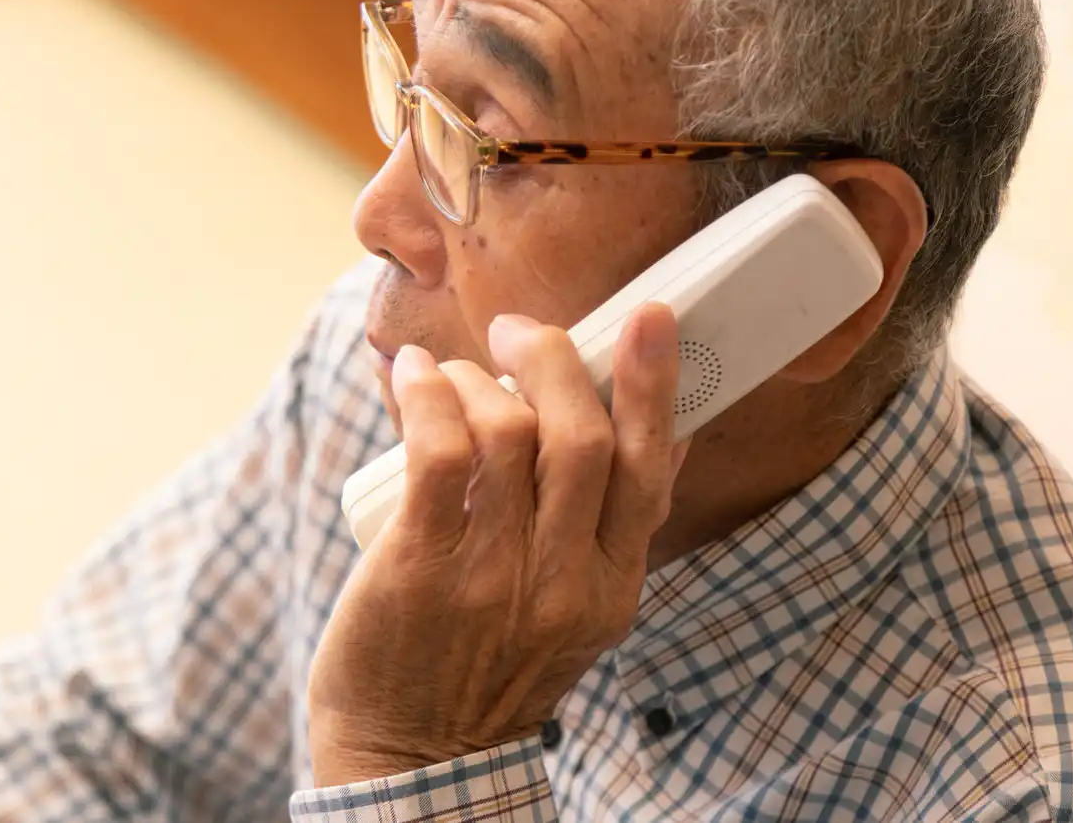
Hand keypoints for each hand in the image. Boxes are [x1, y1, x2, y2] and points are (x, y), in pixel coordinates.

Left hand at [306, 303, 689, 785]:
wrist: (413, 755)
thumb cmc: (489, 665)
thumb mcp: (576, 611)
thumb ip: (609, 530)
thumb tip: (660, 435)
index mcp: (611, 586)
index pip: (648, 470)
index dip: (652, 385)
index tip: (649, 316)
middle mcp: (562, 582)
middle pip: (580, 436)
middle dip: (552, 360)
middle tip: (517, 332)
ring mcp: (491, 576)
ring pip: (508, 433)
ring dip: (477, 382)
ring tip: (449, 379)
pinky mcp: (420, 567)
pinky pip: (437, 452)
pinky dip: (427, 396)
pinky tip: (413, 378)